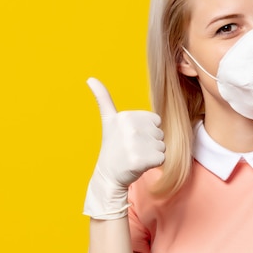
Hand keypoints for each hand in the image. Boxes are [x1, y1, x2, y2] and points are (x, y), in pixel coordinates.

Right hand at [83, 77, 165, 218]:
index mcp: (126, 116)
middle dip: (150, 143)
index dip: (147, 131)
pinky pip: (162, 158)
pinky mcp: (142, 160)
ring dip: (153, 154)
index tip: (131, 137)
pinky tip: (140, 165)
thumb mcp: (109, 120)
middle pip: (160, 133)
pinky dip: (155, 164)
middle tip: (133, 149)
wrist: (109, 175)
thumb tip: (90, 78)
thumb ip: (103, 98)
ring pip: (162, 146)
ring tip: (135, 156)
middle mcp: (131, 128)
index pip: (156, 121)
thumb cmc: (114, 146)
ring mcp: (136, 145)